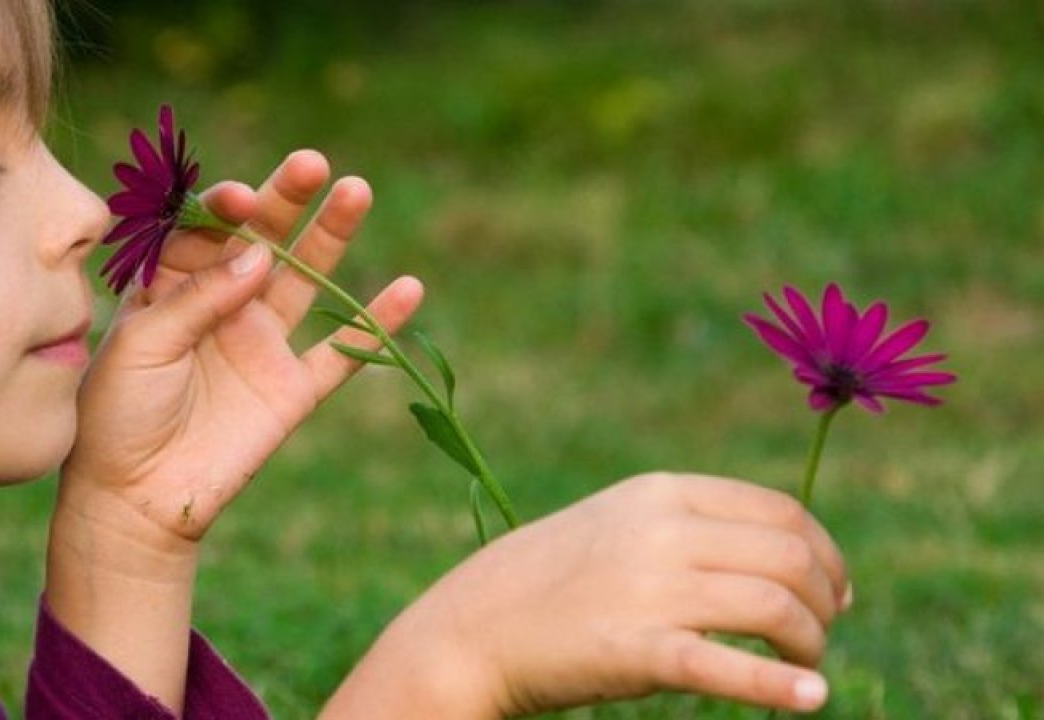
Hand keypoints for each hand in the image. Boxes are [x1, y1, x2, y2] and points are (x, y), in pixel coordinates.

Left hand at [63, 150, 423, 548]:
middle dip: (286, 199)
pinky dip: (377, 324)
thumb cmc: (115, 414)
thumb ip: (198, 297)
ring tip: (356, 190)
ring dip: (331, 236)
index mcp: (173, 285)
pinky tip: (409, 290)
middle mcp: (223, 304)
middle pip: (262, 238)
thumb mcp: (142, 344)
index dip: (224, 206)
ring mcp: (262, 344)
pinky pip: (343, 353)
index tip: (237, 199)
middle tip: (312, 165)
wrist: (133, 498)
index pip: (206, 228)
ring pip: (306, 279)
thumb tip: (260, 253)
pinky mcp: (293, 390)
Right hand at [324, 473, 849, 716]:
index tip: (834, 589)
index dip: (824, 551)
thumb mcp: (616, 525)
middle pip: (789, 556)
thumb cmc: (548, 580)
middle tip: (822, 631)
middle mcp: (661, 531)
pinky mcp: (636, 650)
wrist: (470, 629)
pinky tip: (812, 698)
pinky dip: (781, 685)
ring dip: (811, 642)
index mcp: (659, 493)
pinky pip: (729, 666)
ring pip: (775, 606)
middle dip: (825, 598)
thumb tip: (775, 554)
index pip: (779, 510)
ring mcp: (649, 589)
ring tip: (810, 666)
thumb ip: (686, 526)